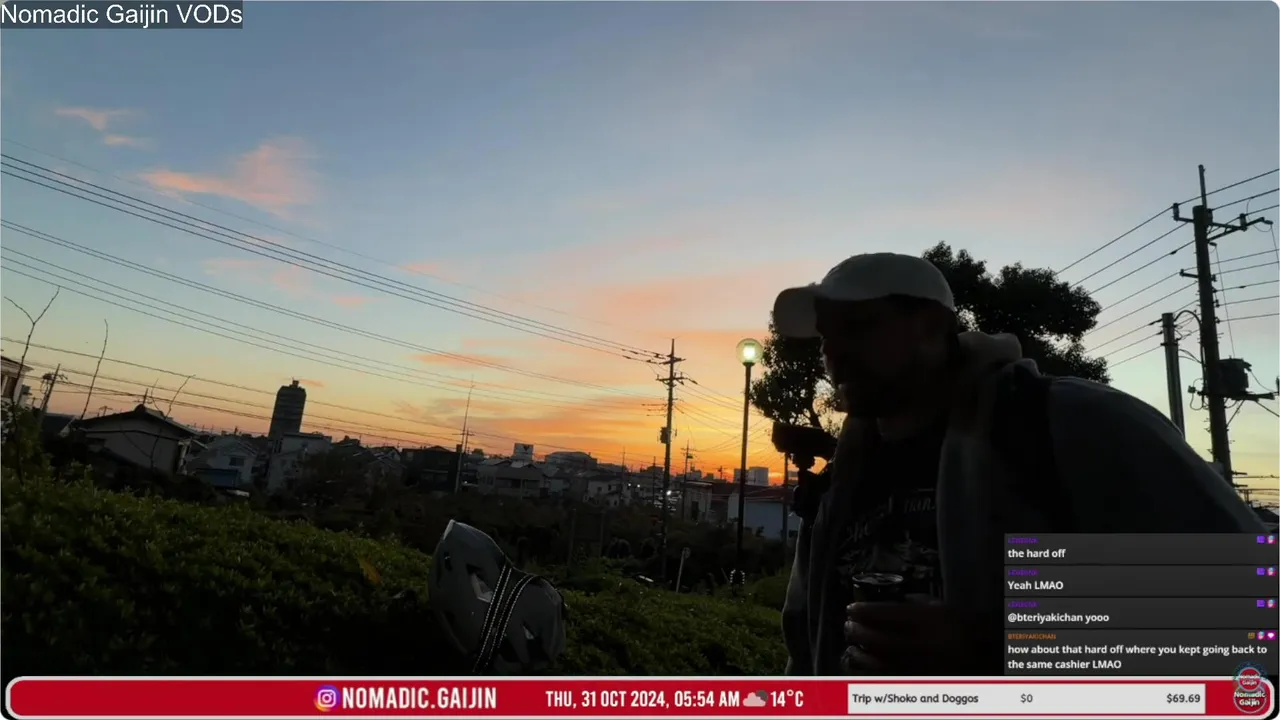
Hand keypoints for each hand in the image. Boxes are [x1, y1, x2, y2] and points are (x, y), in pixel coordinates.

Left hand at [842, 595, 991, 674]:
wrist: (994, 658)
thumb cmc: (969, 630)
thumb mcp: (946, 609)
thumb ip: (918, 605)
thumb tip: (886, 606)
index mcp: (935, 622)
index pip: (889, 615)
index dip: (865, 611)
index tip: (851, 609)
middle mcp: (928, 646)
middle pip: (881, 640)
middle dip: (859, 633)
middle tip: (848, 626)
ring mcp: (925, 668)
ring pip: (882, 665)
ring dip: (861, 656)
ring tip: (852, 648)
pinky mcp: (923, 683)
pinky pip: (891, 680)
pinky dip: (874, 674)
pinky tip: (865, 668)